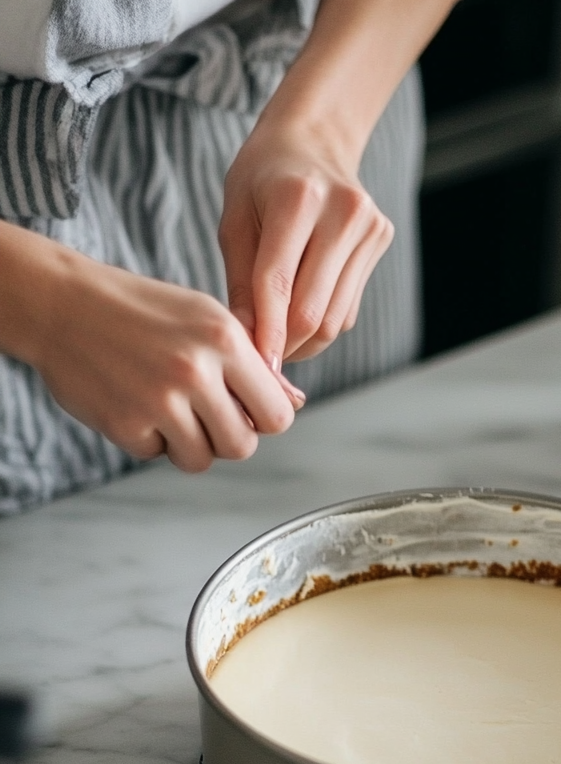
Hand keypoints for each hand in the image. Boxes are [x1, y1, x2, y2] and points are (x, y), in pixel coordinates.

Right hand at [32, 250, 302, 471]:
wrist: (61, 303)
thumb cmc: (142, 311)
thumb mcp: (205, 319)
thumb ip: (253, 364)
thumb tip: (296, 402)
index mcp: (226, 339)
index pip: (278, 415)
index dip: (264, 419)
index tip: (245, 409)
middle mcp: (196, 370)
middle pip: (243, 446)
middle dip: (226, 438)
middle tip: (203, 414)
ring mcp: (159, 400)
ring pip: (201, 460)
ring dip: (189, 445)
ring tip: (170, 411)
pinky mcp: (126, 424)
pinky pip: (157, 455)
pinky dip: (149, 439)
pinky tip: (134, 404)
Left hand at [217, 0, 464, 372]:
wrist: (312, 138)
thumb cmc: (261, 180)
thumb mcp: (236, 220)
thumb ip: (241, 283)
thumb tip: (249, 345)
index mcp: (296, 197)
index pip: (277, 284)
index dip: (263, 334)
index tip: (251, 368)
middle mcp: (342, 211)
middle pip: (311, 312)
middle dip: (284, 346)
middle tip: (260, 361)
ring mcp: (369, 226)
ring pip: (333, 318)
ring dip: (303, 342)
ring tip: (278, 340)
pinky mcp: (381, 239)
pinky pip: (347, 307)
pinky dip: (322, 322)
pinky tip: (302, 310)